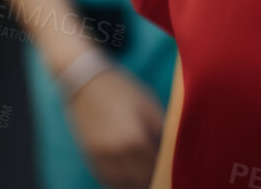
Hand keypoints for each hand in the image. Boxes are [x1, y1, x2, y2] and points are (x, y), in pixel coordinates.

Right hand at [63, 62, 166, 188]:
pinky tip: (130, 178)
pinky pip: (107, 180)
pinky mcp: (90, 157)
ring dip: (137, 183)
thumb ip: (163, 129)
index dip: (167, 169)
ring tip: (149, 178)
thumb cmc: (121, 90)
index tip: (175, 168)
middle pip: (141, 180)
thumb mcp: (149, 104)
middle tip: (164, 174)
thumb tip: (174, 147)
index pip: (157, 168)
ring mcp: (100, 158)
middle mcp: (116, 153)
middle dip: (154, 178)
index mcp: (135, 139)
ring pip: (123, 185)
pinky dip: (120, 182)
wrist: (84, 81)